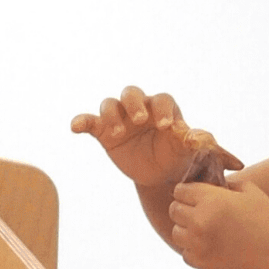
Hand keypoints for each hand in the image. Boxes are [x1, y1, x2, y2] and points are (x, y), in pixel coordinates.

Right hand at [71, 86, 194, 186]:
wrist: (158, 175)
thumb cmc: (175, 157)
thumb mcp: (185, 152)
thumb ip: (191, 142)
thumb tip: (194, 138)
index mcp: (163, 108)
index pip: (162, 100)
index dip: (163, 110)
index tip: (167, 127)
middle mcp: (140, 108)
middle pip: (131, 93)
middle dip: (134, 104)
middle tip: (140, 120)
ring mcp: (120, 118)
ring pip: (110, 104)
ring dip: (112, 115)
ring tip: (119, 133)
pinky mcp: (104, 132)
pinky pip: (90, 122)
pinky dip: (81, 121)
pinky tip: (75, 127)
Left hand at [169, 176, 268, 268]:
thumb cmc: (266, 219)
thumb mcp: (250, 192)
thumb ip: (227, 183)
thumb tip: (211, 183)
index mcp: (211, 200)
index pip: (180, 190)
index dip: (188, 191)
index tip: (195, 196)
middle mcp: (200, 221)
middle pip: (174, 210)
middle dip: (184, 208)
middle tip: (197, 212)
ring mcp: (199, 244)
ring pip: (176, 233)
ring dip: (186, 230)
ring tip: (203, 230)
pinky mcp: (201, 263)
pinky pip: (185, 253)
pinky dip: (194, 250)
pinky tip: (209, 246)